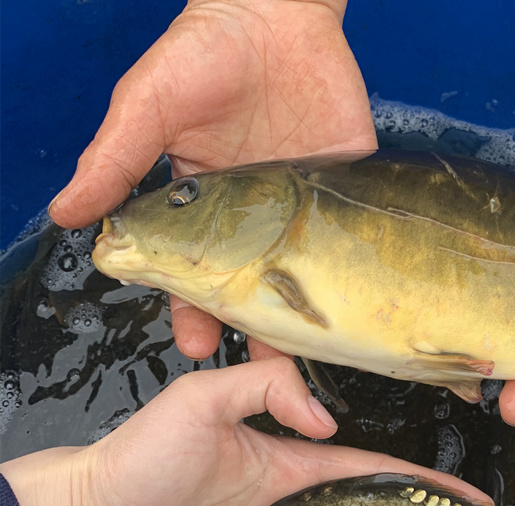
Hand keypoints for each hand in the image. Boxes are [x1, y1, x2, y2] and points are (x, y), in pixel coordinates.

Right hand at [48, 0, 376, 361]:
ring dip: (298, 315)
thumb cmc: (204, 53)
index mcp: (203, 205)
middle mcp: (252, 216)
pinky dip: (348, 275)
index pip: (194, 270)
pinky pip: (346, 240)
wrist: (278, 12)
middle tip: (253, 362)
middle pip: (250, 283)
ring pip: (300, 274)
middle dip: (246, 324)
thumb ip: (115, 161)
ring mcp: (299, 207)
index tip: (194, 340)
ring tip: (298, 359)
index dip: (190, 307)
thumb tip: (67, 215)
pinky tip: (347, 309)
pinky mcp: (343, 188)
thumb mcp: (149, 105)